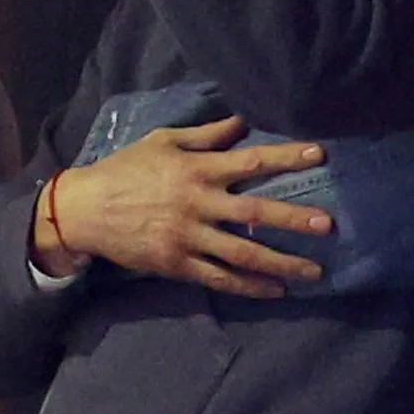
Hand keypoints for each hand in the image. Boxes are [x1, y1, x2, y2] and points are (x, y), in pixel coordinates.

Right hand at [45, 118, 333, 298]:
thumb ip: (206, 135)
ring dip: (281, 263)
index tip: (319, 153)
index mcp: (196, 170)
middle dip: (293, 219)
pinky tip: (276, 292)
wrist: (84, 210)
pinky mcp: (177, 264)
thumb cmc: (125, 169)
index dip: (286, 157)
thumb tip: (242, 121)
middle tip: (329, 225)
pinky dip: (249, 287)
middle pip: (254, 213)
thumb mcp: (163, 141)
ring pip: (242, 254)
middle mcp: (197, 204)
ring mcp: (188, 238)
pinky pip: (220, 279)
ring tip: (315, 271)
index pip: (250, 161)